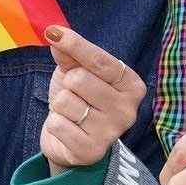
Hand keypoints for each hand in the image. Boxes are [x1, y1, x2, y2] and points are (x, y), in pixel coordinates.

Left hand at [39, 25, 146, 172]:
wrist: (70, 140)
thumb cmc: (79, 99)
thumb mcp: (75, 70)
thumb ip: (69, 53)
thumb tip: (56, 33)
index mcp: (131, 85)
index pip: (100, 60)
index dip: (74, 44)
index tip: (53, 33)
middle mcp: (129, 110)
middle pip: (80, 79)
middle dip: (68, 84)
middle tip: (75, 96)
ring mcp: (112, 133)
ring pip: (67, 101)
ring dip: (61, 106)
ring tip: (72, 114)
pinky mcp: (92, 151)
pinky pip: (58, 124)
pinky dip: (55, 124)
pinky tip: (67, 129)